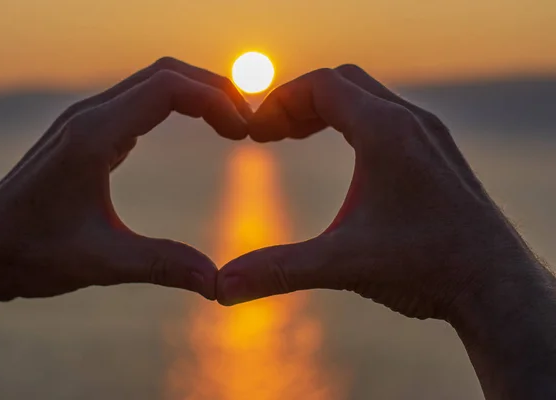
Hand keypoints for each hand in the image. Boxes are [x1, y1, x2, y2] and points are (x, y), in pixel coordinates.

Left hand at [0, 57, 249, 313]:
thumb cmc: (30, 254)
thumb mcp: (102, 263)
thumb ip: (164, 266)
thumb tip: (217, 282)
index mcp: (93, 136)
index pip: (168, 88)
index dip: (216, 100)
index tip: (244, 133)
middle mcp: (88, 116)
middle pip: (165, 73)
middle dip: (214, 89)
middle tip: (247, 125)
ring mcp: (86, 120)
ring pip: (153, 82)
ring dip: (196, 94)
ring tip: (230, 126)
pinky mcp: (86, 132)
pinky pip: (139, 100)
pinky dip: (176, 105)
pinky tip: (195, 128)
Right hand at [217, 65, 535, 320]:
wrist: (495, 285)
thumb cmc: (426, 267)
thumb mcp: (343, 264)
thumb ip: (280, 270)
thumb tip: (222, 287)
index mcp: (385, 131)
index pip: (322, 84)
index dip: (279, 103)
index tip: (255, 134)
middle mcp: (411, 121)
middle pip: (343, 82)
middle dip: (300, 102)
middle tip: (272, 135)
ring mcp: (430, 135)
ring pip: (369, 96)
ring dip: (329, 110)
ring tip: (298, 138)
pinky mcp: (440, 153)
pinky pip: (390, 116)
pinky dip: (356, 123)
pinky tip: (347, 157)